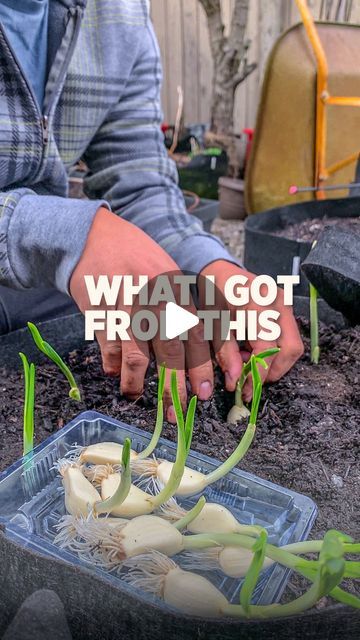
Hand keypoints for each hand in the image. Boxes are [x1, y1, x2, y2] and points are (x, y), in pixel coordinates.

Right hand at [70, 208, 213, 419]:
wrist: (96, 237)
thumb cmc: (138, 260)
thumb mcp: (168, 275)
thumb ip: (182, 309)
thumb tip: (195, 354)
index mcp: (178, 288)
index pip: (198, 333)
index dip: (203, 366)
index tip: (205, 393)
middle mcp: (155, 297)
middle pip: (170, 349)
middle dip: (176, 385)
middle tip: (178, 411)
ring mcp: (126, 305)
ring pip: (136, 355)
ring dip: (137, 382)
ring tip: (137, 396)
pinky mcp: (100, 310)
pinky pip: (109, 347)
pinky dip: (112, 365)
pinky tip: (115, 373)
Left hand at [200, 260, 303, 400]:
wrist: (218, 272)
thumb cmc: (211, 294)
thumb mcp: (212, 325)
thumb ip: (225, 354)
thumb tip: (234, 383)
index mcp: (256, 304)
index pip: (268, 349)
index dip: (257, 374)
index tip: (244, 390)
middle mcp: (277, 302)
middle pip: (290, 350)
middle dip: (271, 371)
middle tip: (249, 381)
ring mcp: (285, 303)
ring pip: (292, 346)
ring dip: (272, 362)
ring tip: (246, 361)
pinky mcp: (286, 308)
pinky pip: (288, 338)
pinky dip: (272, 351)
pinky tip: (251, 350)